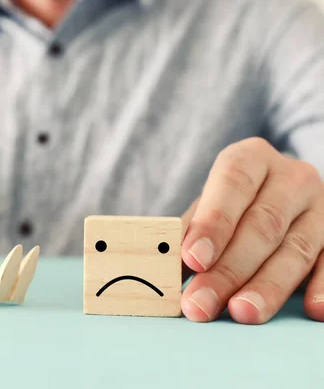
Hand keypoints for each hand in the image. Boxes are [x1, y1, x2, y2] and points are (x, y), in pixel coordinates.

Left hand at [180, 138, 323, 323]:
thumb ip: (190, 231)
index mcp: (251, 159)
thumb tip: (164, 267)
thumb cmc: (231, 203)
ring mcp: (319, 208)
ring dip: (266, 287)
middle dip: (228, 269)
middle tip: (201, 304)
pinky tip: (309, 309)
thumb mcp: (208, 205)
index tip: (193, 259)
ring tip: (241, 313)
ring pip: (295, 250)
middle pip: (262, 225)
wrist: (277, 191)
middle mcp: (291, 178)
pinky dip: (321, 287)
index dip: (213, 223)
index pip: (233, 184)